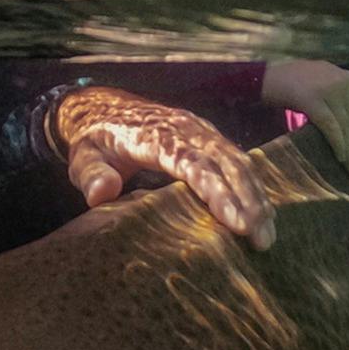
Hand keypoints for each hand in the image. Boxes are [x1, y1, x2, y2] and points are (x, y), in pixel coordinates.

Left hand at [51, 85, 274, 247]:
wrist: (104, 109)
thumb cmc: (95, 140)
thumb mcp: (82, 157)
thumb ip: (90, 175)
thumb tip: (103, 193)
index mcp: (158, 136)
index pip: (195, 164)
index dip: (218, 193)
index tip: (236, 224)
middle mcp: (188, 130)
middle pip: (227, 164)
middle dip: (248, 201)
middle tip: (262, 240)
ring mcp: (203, 133)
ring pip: (239, 162)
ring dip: (256, 197)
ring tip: (266, 236)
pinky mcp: (210, 140)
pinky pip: (238, 162)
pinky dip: (253, 188)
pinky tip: (262, 216)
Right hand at [260, 60, 348, 179]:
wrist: (264, 77)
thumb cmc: (292, 78)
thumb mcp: (326, 73)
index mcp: (343, 78)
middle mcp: (339, 83)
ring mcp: (326, 90)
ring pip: (344, 125)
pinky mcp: (312, 99)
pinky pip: (329, 125)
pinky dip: (337, 142)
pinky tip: (341, 157)